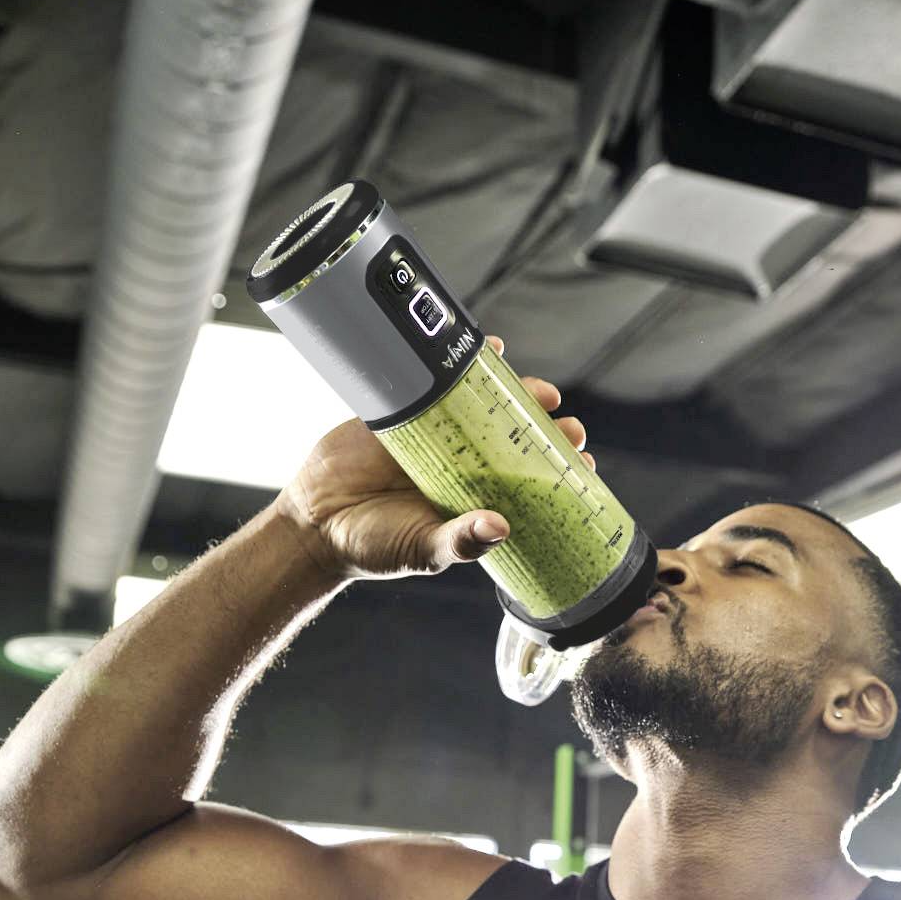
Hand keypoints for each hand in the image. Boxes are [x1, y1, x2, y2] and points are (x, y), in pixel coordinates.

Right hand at [277, 335, 594, 580]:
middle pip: (516, 437)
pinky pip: (437, 379)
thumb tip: (501, 527)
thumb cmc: (374, 546)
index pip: (529, 482)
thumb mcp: (422, 549)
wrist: (315, 525)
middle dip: (547, 429)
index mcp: (475, 498)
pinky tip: (492, 349)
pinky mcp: (403, 409)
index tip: (584, 465)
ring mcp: (435, 433)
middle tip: (569, 427)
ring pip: (485, 403)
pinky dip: (465, 361)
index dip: (558, 471)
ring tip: (543, 391)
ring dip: (517, 392)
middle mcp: (462, 464)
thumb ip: (461, 540)